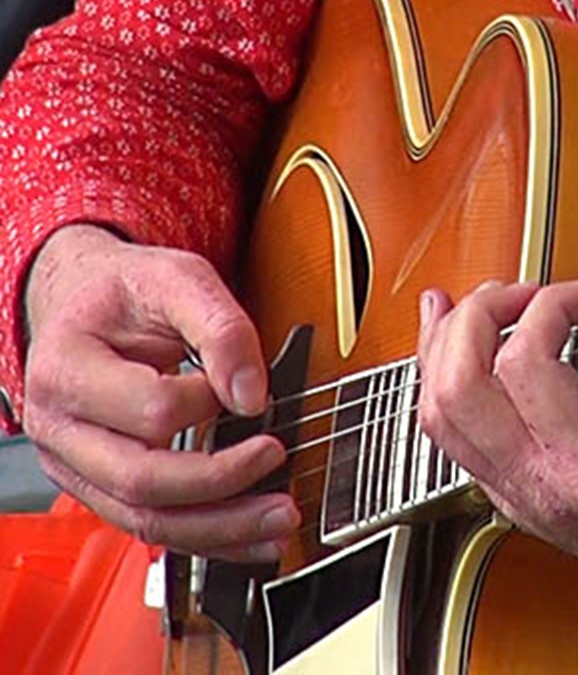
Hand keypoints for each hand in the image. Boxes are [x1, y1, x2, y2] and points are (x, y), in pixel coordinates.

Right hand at [22, 224, 298, 560]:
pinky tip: (251, 536)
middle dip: (222, 484)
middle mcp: (59, 428)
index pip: (150, 409)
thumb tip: (251, 393)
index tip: (246, 389)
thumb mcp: (178, 280)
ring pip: (145, 520)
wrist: (87, 305)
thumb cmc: (127, 293)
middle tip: (277, 461)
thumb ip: (220, 329)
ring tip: (278, 521)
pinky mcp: (102, 486)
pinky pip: (152, 525)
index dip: (208, 402)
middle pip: (141, 481)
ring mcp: (76, 466)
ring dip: (220, 529)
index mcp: (67, 369)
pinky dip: (207, 537)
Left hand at [417, 250, 577, 621]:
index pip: (525, 364)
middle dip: (478, 316)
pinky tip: (455, 350)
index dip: (551, 304)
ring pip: (438, 420)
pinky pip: (455, 441)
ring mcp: (527, 502)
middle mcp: (547, 492)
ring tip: (475, 306)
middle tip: (525, 292)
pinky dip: (446, 386)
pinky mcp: (524, 503)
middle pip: (455, 390)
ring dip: (446, 349)